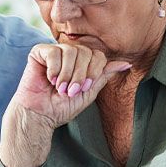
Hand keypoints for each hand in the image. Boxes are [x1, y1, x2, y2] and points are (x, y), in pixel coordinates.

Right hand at [13, 44, 130, 124]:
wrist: (40, 115)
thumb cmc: (61, 107)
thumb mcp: (89, 92)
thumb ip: (103, 76)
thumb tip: (127, 64)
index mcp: (82, 62)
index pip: (97, 55)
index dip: (93, 71)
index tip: (84, 88)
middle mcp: (69, 54)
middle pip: (85, 52)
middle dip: (80, 74)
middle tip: (70, 90)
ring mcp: (54, 51)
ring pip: (70, 51)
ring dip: (67, 74)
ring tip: (59, 88)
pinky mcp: (39, 52)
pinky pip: (54, 52)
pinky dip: (54, 69)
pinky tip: (49, 79)